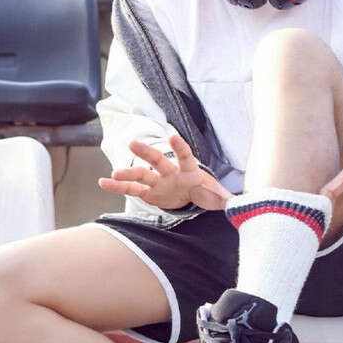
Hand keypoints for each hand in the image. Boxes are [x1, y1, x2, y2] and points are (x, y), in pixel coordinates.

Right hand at [99, 134, 233, 210]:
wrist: (193, 195)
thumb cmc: (206, 191)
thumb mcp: (217, 196)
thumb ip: (226, 199)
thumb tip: (240, 205)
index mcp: (190, 171)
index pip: (185, 156)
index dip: (179, 147)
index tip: (172, 137)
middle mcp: (171, 172)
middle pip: (158, 160)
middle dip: (147, 152)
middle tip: (133, 143)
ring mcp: (158, 181)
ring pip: (141, 174)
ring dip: (128, 173)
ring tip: (113, 175)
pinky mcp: (149, 192)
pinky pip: (132, 190)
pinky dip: (118, 188)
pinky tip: (103, 183)